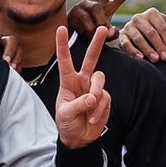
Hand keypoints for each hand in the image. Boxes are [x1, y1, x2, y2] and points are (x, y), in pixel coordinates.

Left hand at [52, 25, 111, 146]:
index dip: (62, 45)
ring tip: (89, 110)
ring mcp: (94, 88)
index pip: (65, 60)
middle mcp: (82, 81)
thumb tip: (93, 97)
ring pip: (100, 80)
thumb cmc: (67, 123)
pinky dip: (99, 110)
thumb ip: (78, 104)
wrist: (79, 137)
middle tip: (102, 28)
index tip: (60, 28)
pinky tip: (92, 119)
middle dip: (97, 44)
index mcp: (68, 81)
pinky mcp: (104, 98)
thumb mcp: (66, 114)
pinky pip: (104, 98)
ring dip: (95, 94)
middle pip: (91, 58)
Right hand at [68, 0, 145, 36]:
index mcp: (108, 5)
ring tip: (99, 32)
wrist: (72, 34)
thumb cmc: (92, 31)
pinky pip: (86, 20)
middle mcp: (98, 1)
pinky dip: (90, 30)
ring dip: (100, 21)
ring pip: (97, 9)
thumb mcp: (106, 33)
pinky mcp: (75, 11)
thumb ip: (112, 34)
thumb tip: (109, 30)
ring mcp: (85, 5)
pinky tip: (87, 33)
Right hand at [116, 6, 165, 63]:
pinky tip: (141, 58)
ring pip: (139, 39)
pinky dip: (133, 51)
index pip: (162, 27)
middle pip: (151, 33)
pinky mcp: (121, 36)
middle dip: (159, 46)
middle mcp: (138, 17)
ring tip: (155, 59)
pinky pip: (126, 44)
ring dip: (148, 50)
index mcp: (152, 13)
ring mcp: (128, 26)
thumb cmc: (158, 31)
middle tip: (165, 57)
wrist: (139, 34)